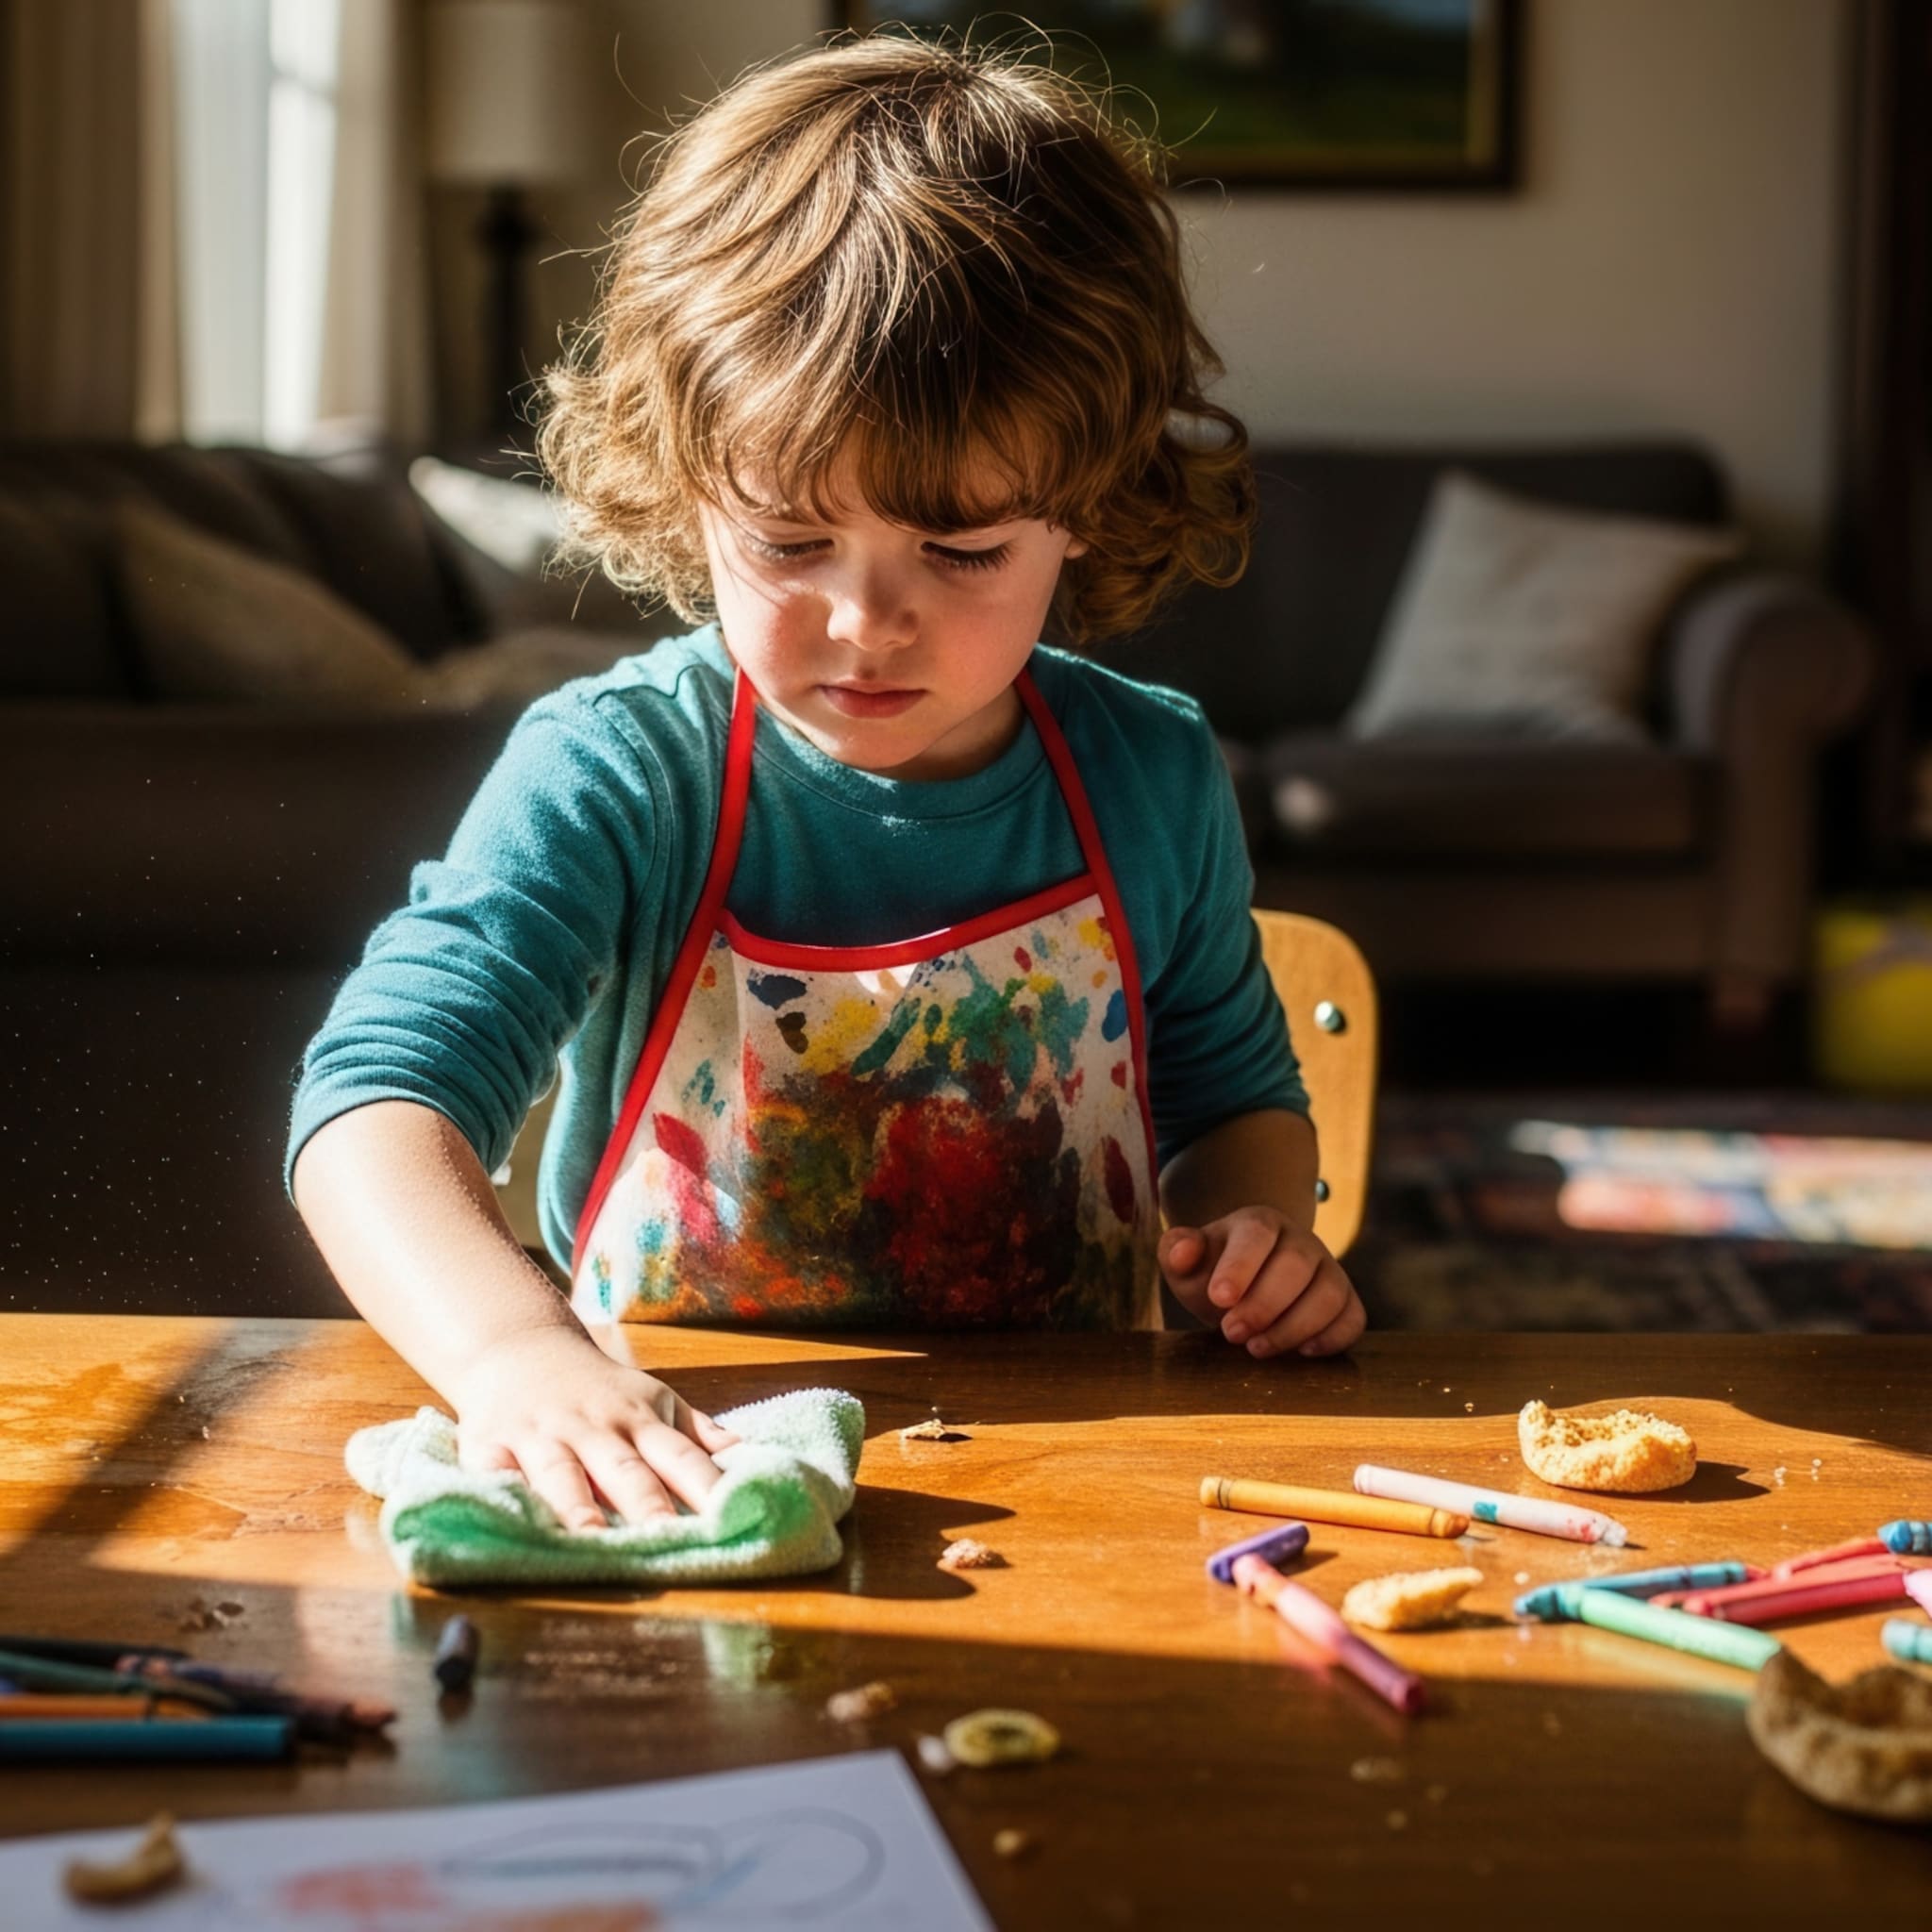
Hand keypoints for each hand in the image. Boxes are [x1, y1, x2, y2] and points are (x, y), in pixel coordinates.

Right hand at [451, 1326, 738, 1529]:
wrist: (519, 1348)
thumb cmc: (598, 1389)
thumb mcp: (652, 1398)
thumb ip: (698, 1434)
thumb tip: (750, 1457)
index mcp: (640, 1420)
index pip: (681, 1457)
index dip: (706, 1486)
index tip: (732, 1516)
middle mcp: (594, 1428)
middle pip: (625, 1470)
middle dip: (648, 1505)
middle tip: (669, 1540)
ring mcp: (541, 1437)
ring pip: (562, 1476)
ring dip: (578, 1507)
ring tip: (594, 1541)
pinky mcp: (489, 1446)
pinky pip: (495, 1474)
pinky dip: (501, 1495)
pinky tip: (510, 1519)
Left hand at [1158, 1207, 1364, 1358]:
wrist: (1247, 1285)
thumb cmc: (1214, 1274)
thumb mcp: (1187, 1263)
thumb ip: (1177, 1253)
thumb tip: (1182, 1251)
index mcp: (1260, 1223)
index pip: (1257, 1234)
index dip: (1240, 1266)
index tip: (1218, 1299)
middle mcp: (1301, 1242)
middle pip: (1296, 1265)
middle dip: (1263, 1305)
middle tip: (1231, 1332)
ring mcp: (1329, 1270)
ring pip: (1329, 1294)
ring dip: (1294, 1327)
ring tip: (1257, 1348)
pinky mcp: (1346, 1301)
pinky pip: (1353, 1318)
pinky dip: (1332, 1338)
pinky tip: (1301, 1353)